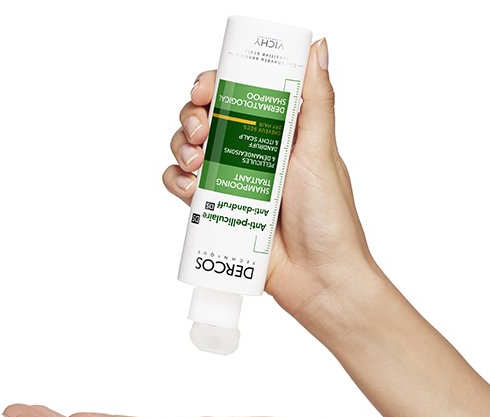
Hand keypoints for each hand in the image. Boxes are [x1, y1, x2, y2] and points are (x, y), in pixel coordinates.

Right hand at [162, 38, 375, 319]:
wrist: (317, 278)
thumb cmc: (328, 219)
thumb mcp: (321, 153)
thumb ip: (316, 102)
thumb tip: (317, 48)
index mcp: (277, 134)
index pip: (237, 96)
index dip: (215, 86)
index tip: (206, 89)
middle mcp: (250, 154)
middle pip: (206, 120)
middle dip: (193, 118)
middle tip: (201, 132)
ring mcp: (231, 182)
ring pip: (188, 150)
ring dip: (181, 148)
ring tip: (196, 164)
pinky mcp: (217, 211)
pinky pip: (182, 188)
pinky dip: (177, 183)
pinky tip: (191, 190)